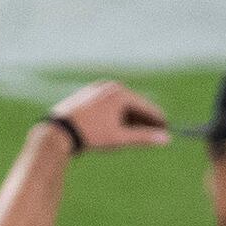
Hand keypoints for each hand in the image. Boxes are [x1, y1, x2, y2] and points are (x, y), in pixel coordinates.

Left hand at [41, 80, 170, 154]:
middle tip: (155, 132)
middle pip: (133, 104)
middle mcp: (109, 86)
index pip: (145, 106)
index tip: (167, 129)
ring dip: (129, 119)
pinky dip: (115, 115)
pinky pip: (107, 105)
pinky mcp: (86, 95)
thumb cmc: (90, 135)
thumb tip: (166, 139)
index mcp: (119, 93)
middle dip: (143, 120)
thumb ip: (144, 138)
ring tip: (137, 133)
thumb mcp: (120, 138)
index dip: (157, 119)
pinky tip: (117, 128)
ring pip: (119, 105)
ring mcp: (96, 89)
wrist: (57, 133)